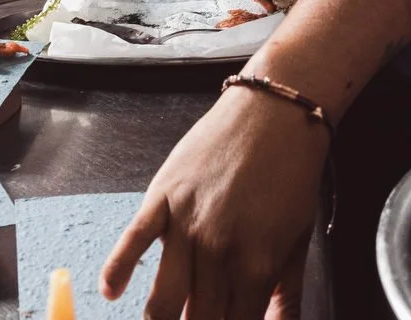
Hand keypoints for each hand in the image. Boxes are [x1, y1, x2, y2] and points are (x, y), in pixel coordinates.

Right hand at [102, 86, 325, 318]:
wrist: (276, 111)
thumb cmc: (293, 174)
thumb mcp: (298, 240)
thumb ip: (287, 296)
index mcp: (257, 267)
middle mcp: (218, 252)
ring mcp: (186, 224)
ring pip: (163, 299)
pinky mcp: (163, 196)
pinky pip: (132, 240)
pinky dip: (117, 271)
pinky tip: (112, 292)